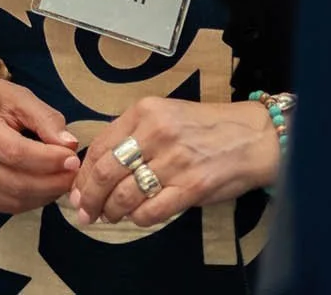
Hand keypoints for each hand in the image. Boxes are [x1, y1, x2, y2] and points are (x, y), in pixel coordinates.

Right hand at [0, 71, 80, 213]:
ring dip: (44, 195)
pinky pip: (3, 206)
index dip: (48, 161)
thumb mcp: (18, 96)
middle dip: (52, 182)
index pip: (16, 153)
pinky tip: (42, 188)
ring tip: (62, 181)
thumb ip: (45, 119)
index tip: (73, 159)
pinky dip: (29, 201)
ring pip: (12, 200)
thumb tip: (70, 145)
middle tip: (74, 174)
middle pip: (16, 183)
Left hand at [69, 97, 278, 227]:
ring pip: (125, 194)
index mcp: (145, 111)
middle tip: (85, 212)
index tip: (77, 190)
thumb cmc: (206, 127)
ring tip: (109, 216)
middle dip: (89, 197)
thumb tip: (98, 165)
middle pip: (106, 172)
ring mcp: (174, 161)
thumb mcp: (165, 114)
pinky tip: (137, 217)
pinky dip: (138, 218)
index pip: (100, 146)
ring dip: (111, 211)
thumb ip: (133, 133)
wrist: (253, 137)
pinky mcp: (191, 187)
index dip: (84, 174)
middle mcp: (156, 133)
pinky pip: (151, 211)